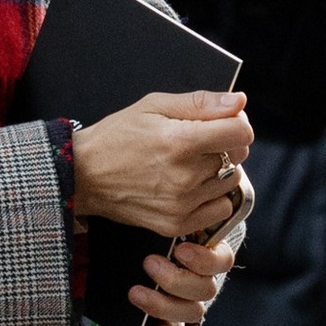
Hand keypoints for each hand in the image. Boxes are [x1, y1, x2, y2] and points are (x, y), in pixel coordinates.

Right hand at [69, 88, 251, 238]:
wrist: (84, 176)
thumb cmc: (117, 136)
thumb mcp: (155, 106)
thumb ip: (201, 103)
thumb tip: (239, 101)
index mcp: (181, 141)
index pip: (242, 132)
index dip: (236, 123)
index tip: (220, 123)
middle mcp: (185, 176)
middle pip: (238, 156)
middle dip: (224, 145)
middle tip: (195, 142)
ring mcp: (182, 203)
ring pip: (231, 182)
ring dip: (219, 171)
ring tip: (189, 165)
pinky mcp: (177, 223)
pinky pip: (221, 209)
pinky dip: (212, 197)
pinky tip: (190, 187)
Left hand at [127, 226, 238, 325]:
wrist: (115, 261)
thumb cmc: (141, 235)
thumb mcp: (152, 226)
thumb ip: (163, 226)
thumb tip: (162, 218)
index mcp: (203, 254)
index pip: (222, 260)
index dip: (205, 260)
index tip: (180, 250)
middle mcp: (200, 282)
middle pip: (207, 290)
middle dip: (177, 279)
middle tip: (149, 263)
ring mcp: (186, 306)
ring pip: (193, 313)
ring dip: (163, 304)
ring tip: (135, 292)